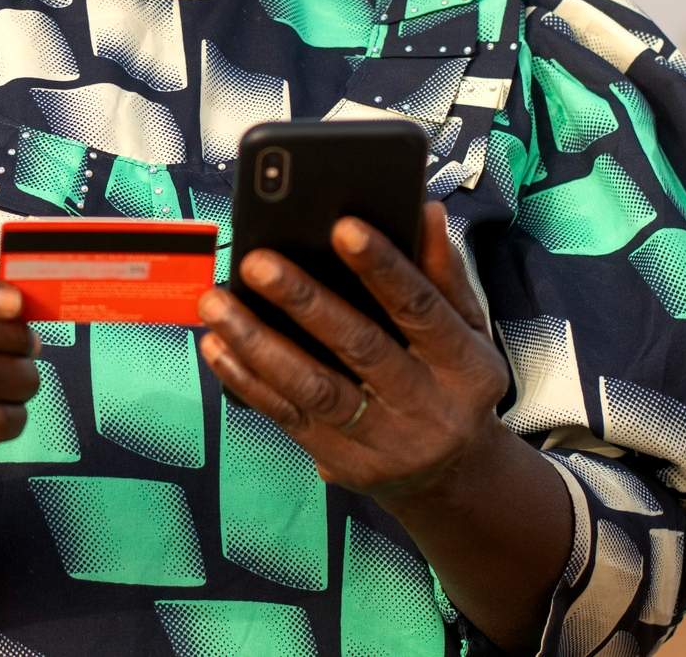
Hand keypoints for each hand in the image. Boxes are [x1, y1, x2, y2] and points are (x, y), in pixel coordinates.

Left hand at [196, 202, 511, 507]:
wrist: (452, 474)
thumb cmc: (452, 382)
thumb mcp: (467, 329)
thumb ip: (443, 273)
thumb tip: (427, 212)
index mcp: (466, 366)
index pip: (421, 308)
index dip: (384, 267)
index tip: (343, 227)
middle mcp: (429, 409)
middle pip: (360, 348)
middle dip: (304, 301)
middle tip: (258, 262)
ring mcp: (385, 442)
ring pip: (314, 388)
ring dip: (258, 343)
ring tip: (218, 303)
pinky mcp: (343, 462)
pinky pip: (287, 416)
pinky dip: (246, 380)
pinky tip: (218, 346)